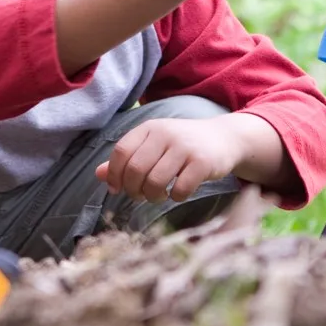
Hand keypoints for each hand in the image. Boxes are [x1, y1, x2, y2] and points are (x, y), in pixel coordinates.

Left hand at [96, 118, 243, 202]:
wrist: (225, 139)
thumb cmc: (184, 145)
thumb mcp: (154, 146)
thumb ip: (128, 158)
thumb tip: (100, 174)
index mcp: (150, 128)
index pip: (121, 152)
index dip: (115, 175)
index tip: (118, 189)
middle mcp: (166, 134)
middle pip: (135, 170)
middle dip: (134, 190)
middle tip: (141, 196)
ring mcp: (185, 147)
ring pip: (155, 182)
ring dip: (153, 196)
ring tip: (159, 196)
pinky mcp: (203, 162)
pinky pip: (180, 189)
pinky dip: (176, 197)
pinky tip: (178, 193)